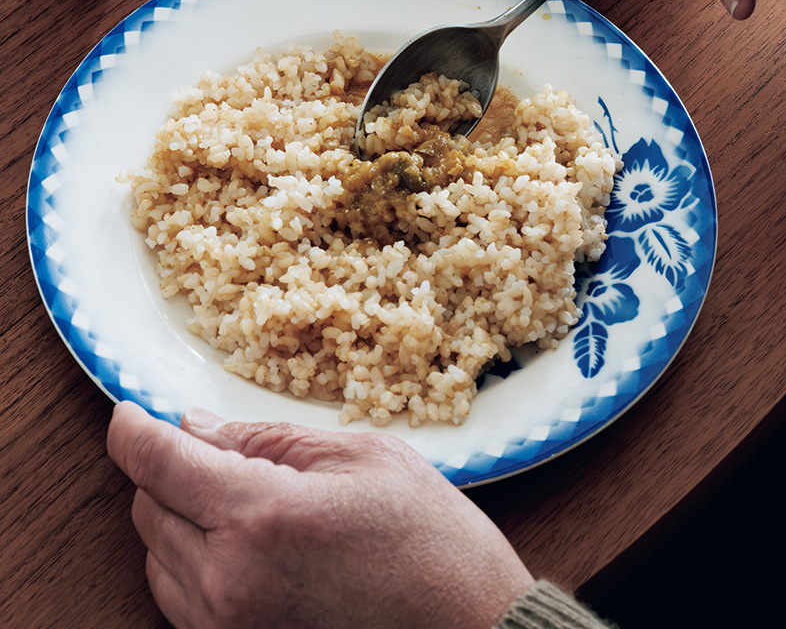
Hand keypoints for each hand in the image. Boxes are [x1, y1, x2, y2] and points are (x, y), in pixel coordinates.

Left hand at [107, 402, 532, 628]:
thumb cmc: (430, 540)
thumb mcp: (359, 456)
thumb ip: (265, 440)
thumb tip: (195, 427)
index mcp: (260, 517)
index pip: (156, 463)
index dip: (132, 428)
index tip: (129, 411)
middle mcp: (229, 583)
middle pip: (148, 508)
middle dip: (167, 468)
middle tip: (215, 448)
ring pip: (156, 557)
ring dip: (178, 518)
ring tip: (239, 498)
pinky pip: (180, 602)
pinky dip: (191, 564)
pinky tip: (241, 544)